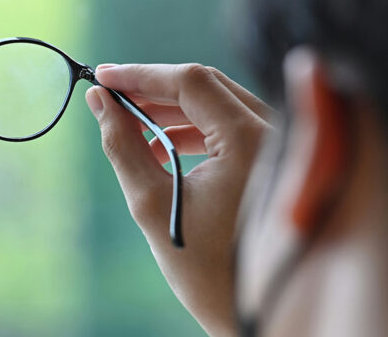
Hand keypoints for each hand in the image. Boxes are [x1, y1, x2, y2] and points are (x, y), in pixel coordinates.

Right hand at [85, 63, 273, 335]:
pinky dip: (200, 130)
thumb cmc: (209, 272)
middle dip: (156, 90)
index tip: (102, 77)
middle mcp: (280, 133)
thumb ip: (123, 146)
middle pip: (210, 88)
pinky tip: (164, 148)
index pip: (192, 83)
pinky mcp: (285, 161)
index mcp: (253, 141)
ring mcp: (288, 146)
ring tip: (132, 127)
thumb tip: (99, 102)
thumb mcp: (153, 206)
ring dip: (176, 111)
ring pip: (224, 105)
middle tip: (111, 95)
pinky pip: (238, 127)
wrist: (258, 317)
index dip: (141, 75)